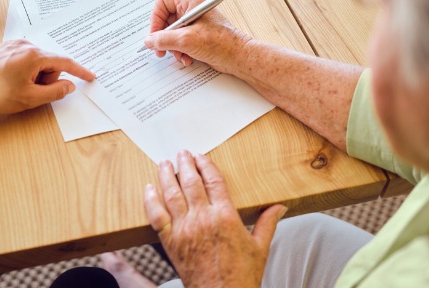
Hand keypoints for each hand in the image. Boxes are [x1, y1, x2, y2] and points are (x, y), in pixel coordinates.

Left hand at [0, 39, 94, 114]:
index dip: (79, 71)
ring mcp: (14, 44)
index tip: (91, 76)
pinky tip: (12, 80)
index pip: (64, 62)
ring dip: (35, 75)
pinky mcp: (5, 47)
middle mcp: (25, 44)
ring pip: (38, 61)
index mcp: (33, 55)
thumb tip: (69, 85)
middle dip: (48, 78)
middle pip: (50, 62)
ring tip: (18, 87)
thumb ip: (55, 92)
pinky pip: (26, 58)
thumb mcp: (30, 98)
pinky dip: (26, 70)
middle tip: (33, 92)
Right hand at [143, 0, 252, 74]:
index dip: (156, 18)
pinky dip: (181, 52)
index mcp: (191, 2)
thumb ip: (163, 39)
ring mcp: (195, 24)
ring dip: (173, 48)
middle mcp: (192, 10)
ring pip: (172, 34)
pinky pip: (181, 42)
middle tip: (160, 50)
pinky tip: (187, 59)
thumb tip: (148, 41)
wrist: (239, 57)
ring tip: (180, 56)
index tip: (154, 34)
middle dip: (163, 38)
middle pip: (166, 20)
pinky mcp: (198, 37)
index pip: (163, 2)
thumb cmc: (221, 43)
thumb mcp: (186, 40)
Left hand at [144, 151, 286, 287]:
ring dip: (167, 176)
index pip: (214, 181)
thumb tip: (280, 205)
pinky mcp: (170, 241)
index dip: (206, 165)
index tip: (200, 156)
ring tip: (165, 163)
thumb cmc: (242, 275)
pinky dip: (150, 200)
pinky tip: (149, 188)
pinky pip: (156, 216)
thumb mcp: (260, 247)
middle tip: (182, 153)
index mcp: (226, 217)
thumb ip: (267, 222)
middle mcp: (203, 219)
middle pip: (191, 183)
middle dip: (185, 165)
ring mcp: (184, 229)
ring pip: (172, 194)